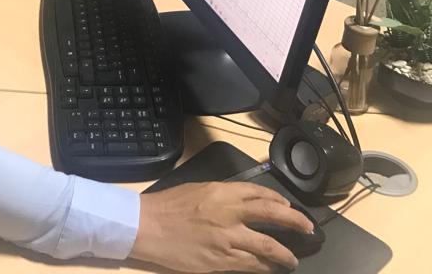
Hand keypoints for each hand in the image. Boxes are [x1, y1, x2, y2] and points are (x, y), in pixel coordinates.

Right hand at [130, 182, 314, 272]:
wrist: (147, 227)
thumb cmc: (168, 205)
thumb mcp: (198, 189)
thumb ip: (223, 195)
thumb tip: (243, 203)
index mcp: (223, 192)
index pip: (261, 194)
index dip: (280, 201)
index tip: (289, 208)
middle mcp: (230, 214)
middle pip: (273, 216)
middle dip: (296, 223)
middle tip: (309, 229)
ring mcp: (227, 240)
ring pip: (267, 247)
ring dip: (284, 254)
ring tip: (292, 260)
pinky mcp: (220, 261)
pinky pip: (250, 265)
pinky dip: (264, 267)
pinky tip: (269, 268)